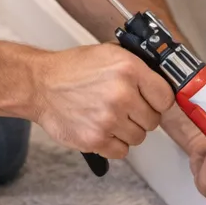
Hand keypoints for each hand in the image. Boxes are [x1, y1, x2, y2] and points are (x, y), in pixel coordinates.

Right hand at [32, 44, 174, 158]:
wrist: (40, 85)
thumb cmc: (72, 70)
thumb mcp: (108, 54)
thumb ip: (137, 67)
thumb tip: (161, 80)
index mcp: (128, 69)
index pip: (166, 97)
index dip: (158, 101)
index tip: (150, 101)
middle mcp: (121, 94)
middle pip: (153, 120)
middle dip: (140, 116)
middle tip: (123, 108)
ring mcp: (108, 119)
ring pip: (138, 137)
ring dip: (126, 131)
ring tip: (108, 117)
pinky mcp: (95, 139)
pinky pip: (121, 151)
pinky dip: (113, 144)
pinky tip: (101, 128)